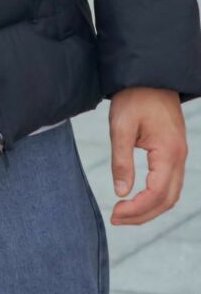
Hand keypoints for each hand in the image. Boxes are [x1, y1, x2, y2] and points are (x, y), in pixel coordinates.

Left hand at [108, 86, 187, 224]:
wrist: (150, 74)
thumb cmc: (134, 96)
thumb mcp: (121, 126)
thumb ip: (121, 161)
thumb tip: (121, 193)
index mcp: (169, 152)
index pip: (156, 194)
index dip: (136, 210)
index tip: (114, 213)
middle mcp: (179, 157)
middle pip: (167, 200)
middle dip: (142, 215)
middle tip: (116, 219)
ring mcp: (179, 154)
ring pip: (171, 194)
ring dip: (149, 208)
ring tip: (124, 213)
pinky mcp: (174, 151)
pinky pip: (170, 182)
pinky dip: (155, 196)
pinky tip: (137, 198)